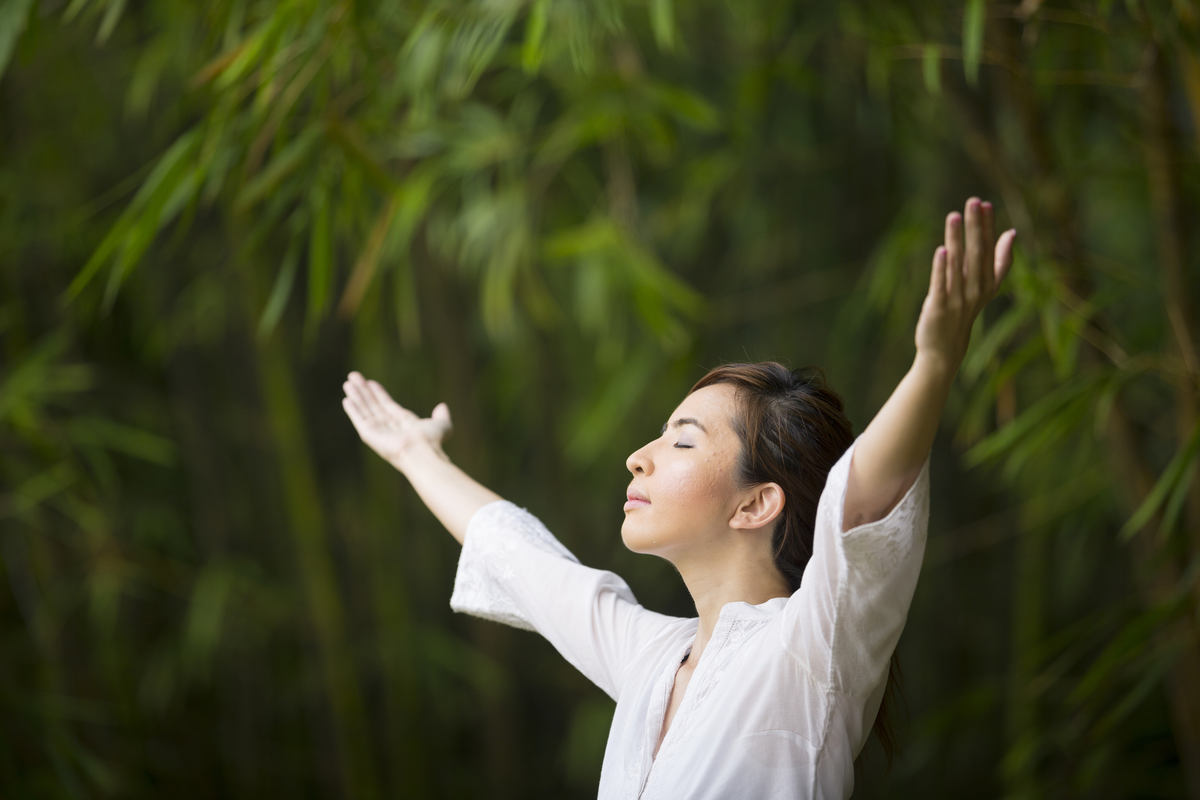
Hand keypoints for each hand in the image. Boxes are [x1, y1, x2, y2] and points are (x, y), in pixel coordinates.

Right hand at [342, 372, 452, 470]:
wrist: (421, 452)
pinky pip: (360, 420)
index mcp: (403, 423)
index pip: (387, 405)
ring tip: (348, 383)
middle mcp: (389, 427)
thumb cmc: (432, 441)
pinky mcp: (370, 435)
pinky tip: (347, 400)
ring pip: (365, 410)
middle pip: (373, 405)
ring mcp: (378, 432)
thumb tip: (442, 406)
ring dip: (356, 396)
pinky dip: (353, 410)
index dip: (378, 393)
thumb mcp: (442, 426)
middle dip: (363, 391)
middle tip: (353, 377)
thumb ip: (442, 416)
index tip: (370, 382)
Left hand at [915, 197, 1016, 374]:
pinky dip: (941, 268)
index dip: (989, 227)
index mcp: (987, 283)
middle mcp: (976, 290)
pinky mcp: (939, 308)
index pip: (990, 250)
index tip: (986, 204)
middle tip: (972, 201)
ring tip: (954, 216)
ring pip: (958, 265)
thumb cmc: (963, 312)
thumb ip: (998, 261)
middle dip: (975, 227)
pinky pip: (941, 285)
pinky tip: (941, 250)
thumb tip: (1012, 233)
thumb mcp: (984, 288)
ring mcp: (958, 300)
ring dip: (957, 240)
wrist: (944, 350)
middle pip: (977, 253)